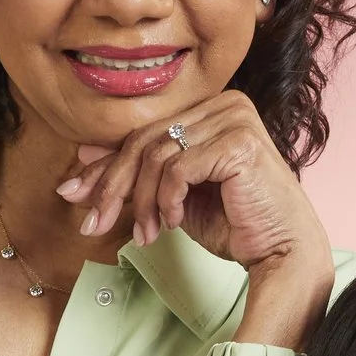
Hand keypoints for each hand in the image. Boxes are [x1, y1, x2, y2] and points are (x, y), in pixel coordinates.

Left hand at [56, 92, 334, 348]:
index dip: (106, 166)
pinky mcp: (239, 143)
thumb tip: (83, 155)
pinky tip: (176, 222)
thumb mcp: (174, 196)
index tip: (73, 194)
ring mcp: (234, 119)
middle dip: (113, 186)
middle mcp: (225, 104)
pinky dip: (168, 200)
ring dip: (143, 202)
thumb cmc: (236, 223)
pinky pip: (178, 169)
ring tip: (148, 234)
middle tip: (93, 222)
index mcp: (212, 108)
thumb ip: (137, 172)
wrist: (282, 251)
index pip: (145, 131)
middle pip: (144, 140)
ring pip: (156, 155)